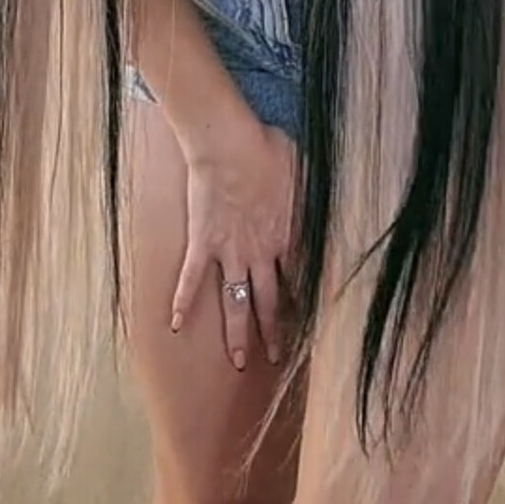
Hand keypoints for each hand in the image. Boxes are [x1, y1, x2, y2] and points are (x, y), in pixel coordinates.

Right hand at [171, 114, 298, 371]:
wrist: (229, 143)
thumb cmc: (267, 148)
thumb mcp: (303, 170)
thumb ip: (312, 191)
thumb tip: (329, 193)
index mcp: (288, 236)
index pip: (300, 279)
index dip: (305, 302)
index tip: (311, 322)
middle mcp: (261, 253)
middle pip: (269, 301)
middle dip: (274, 331)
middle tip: (279, 357)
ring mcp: (230, 251)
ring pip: (236, 301)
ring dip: (238, 333)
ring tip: (239, 360)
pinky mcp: (202, 243)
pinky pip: (191, 278)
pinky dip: (182, 301)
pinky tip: (175, 324)